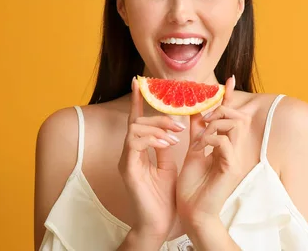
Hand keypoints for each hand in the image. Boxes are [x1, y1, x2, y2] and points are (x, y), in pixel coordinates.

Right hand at [117, 77, 183, 242]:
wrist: (159, 224)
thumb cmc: (164, 197)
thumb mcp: (168, 165)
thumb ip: (166, 146)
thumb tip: (174, 125)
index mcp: (139, 150)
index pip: (137, 120)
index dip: (137, 100)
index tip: (139, 81)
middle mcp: (129, 153)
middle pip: (137, 120)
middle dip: (160, 116)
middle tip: (181, 122)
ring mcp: (126, 160)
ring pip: (135, 128)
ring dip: (158, 126)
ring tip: (176, 135)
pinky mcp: (128, 169)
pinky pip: (135, 143)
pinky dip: (152, 139)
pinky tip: (168, 143)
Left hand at [176, 75, 250, 223]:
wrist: (192, 212)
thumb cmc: (193, 186)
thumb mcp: (193, 151)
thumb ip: (197, 131)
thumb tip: (194, 109)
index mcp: (225, 144)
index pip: (231, 115)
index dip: (229, 97)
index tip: (229, 79)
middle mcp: (234, 149)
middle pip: (237, 115)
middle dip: (219, 109)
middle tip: (203, 117)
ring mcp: (234, 157)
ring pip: (234, 124)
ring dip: (214, 123)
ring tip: (200, 135)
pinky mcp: (230, 167)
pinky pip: (224, 142)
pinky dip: (210, 139)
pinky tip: (200, 147)